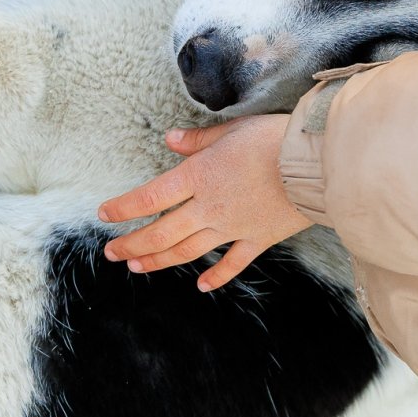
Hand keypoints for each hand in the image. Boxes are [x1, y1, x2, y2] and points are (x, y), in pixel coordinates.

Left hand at [97, 115, 309, 291]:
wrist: (312, 164)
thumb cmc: (273, 139)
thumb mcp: (231, 131)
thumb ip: (198, 141)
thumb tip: (170, 140)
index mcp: (198, 177)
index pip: (149, 197)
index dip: (124, 208)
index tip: (104, 215)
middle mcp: (208, 208)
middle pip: (161, 233)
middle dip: (133, 244)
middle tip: (113, 253)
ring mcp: (232, 228)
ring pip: (187, 251)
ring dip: (160, 261)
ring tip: (138, 266)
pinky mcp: (257, 239)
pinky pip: (232, 263)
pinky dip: (216, 276)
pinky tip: (202, 285)